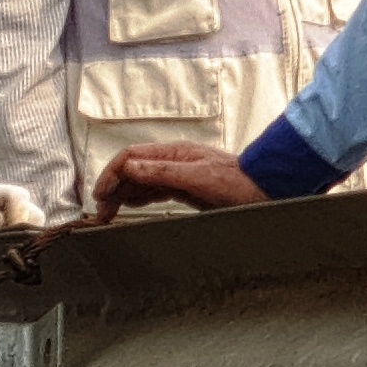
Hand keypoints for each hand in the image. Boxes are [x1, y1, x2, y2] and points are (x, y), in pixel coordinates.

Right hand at [92, 142, 266, 221]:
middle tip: (100, 212)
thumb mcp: (197, 178)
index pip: (130, 158)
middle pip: (132, 170)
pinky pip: (155, 190)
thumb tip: (128, 168)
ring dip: (122, 195)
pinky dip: (139, 198)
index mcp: (174, 153)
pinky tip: (131, 205)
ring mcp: (180, 174)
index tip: (100, 196)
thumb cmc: (239, 184)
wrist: (266, 190)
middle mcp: (174, 161)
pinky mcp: (187, 188)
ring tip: (109, 213)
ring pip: (141, 181)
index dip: (110, 175)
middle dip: (112, 188)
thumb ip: (162, 173)